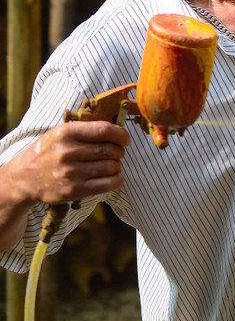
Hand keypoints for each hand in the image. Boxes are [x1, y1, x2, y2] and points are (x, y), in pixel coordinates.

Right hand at [6, 121, 129, 206]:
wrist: (24, 178)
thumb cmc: (49, 152)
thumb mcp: (61, 133)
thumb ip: (87, 129)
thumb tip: (119, 129)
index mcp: (66, 133)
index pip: (105, 130)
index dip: (121, 134)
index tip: (125, 139)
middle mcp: (68, 152)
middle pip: (111, 150)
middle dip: (119, 151)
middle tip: (116, 153)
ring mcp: (70, 172)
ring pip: (111, 167)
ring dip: (116, 166)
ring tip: (110, 165)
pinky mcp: (73, 190)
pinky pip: (107, 184)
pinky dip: (117, 179)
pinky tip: (115, 176)